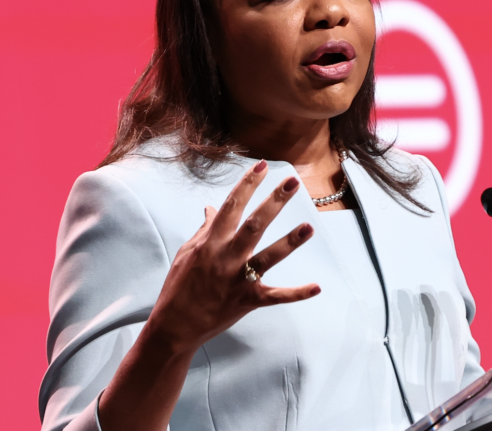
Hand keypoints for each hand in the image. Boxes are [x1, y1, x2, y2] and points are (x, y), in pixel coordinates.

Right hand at [148, 159, 320, 348]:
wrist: (174, 325)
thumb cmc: (179, 286)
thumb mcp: (186, 252)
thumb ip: (204, 230)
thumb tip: (212, 208)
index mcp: (210, 242)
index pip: (231, 206)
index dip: (247, 184)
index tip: (262, 166)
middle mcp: (226, 258)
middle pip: (254, 224)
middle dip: (274, 202)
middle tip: (293, 182)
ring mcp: (238, 280)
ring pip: (268, 257)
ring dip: (289, 242)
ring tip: (309, 227)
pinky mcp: (247, 301)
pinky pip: (275, 296)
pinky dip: (296, 293)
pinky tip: (316, 287)